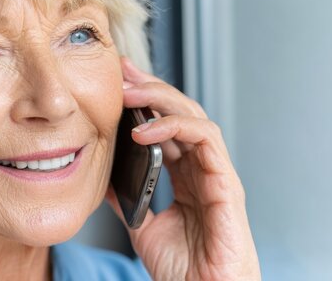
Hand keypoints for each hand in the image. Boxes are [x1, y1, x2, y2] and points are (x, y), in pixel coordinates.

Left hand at [105, 57, 260, 279]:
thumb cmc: (183, 268)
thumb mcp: (142, 226)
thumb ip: (130, 198)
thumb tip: (105, 179)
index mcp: (186, 176)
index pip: (167, 125)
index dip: (145, 100)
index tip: (117, 81)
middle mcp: (203, 169)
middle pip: (180, 112)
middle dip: (151, 86)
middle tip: (122, 70)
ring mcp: (216, 173)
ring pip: (194, 116)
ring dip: (160, 98)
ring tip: (128, 91)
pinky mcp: (226, 184)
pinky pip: (205, 139)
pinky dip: (174, 126)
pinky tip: (143, 127)